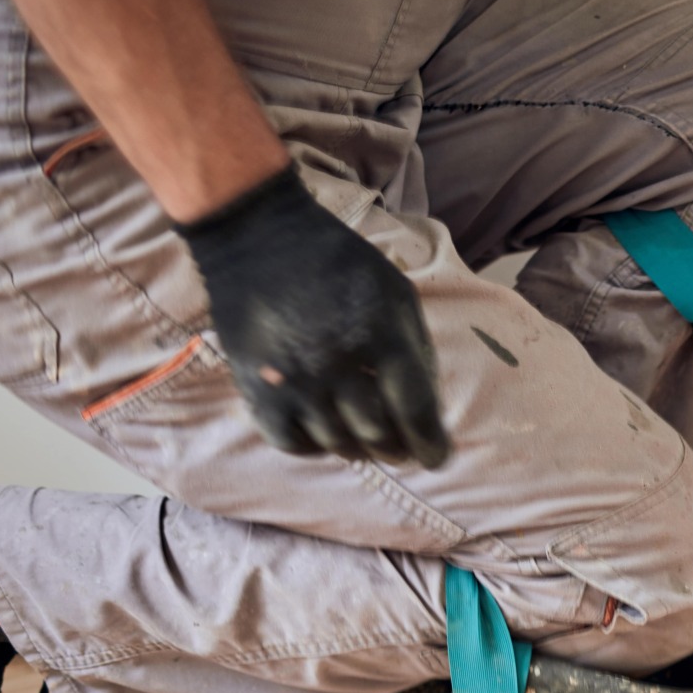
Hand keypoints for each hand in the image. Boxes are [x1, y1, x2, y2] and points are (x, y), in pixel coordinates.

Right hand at [177, 167, 448, 466]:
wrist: (257, 234)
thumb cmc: (338, 262)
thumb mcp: (395, 292)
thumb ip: (415, 349)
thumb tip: (428, 409)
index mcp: (380, 336)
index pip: (415, 412)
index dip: (431, 445)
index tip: (435, 458)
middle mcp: (337, 364)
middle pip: (377, 435)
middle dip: (396, 448)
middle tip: (399, 448)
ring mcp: (294, 379)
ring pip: (336, 443)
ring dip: (357, 447)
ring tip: (363, 439)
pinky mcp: (258, 387)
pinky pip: (291, 442)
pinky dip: (312, 445)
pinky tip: (322, 431)